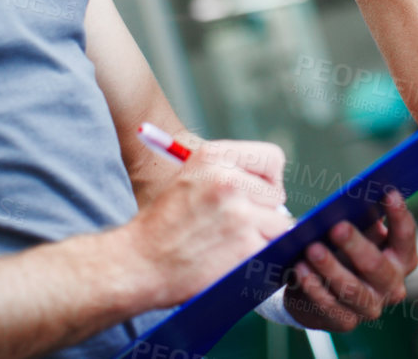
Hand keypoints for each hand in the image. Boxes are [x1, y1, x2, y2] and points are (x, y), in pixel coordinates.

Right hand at [121, 139, 291, 307]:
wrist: (138, 262)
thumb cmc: (164, 224)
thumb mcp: (191, 177)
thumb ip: (230, 173)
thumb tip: (273, 189)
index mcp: (215, 156)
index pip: (273, 159)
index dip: (268, 180)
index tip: (256, 194)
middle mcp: (228, 179)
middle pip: (277, 195)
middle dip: (263, 212)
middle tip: (236, 225)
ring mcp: (239, 213)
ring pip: (279, 224)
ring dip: (262, 236)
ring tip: (232, 243)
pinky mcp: (245, 245)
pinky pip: (272, 249)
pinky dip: (258, 257)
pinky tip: (232, 258)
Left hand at [283, 190, 417, 331]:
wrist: (321, 288)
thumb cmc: (343, 250)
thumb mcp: (357, 231)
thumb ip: (361, 217)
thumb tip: (352, 199)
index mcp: (402, 257)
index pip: (405, 235)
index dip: (399, 214)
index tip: (388, 193)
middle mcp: (392, 285)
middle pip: (377, 265)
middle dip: (356, 245)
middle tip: (337, 227)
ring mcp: (370, 306)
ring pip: (352, 289)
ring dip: (330, 268)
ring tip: (311, 249)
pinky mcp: (346, 322)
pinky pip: (330, 306)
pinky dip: (314, 287)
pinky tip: (300, 270)